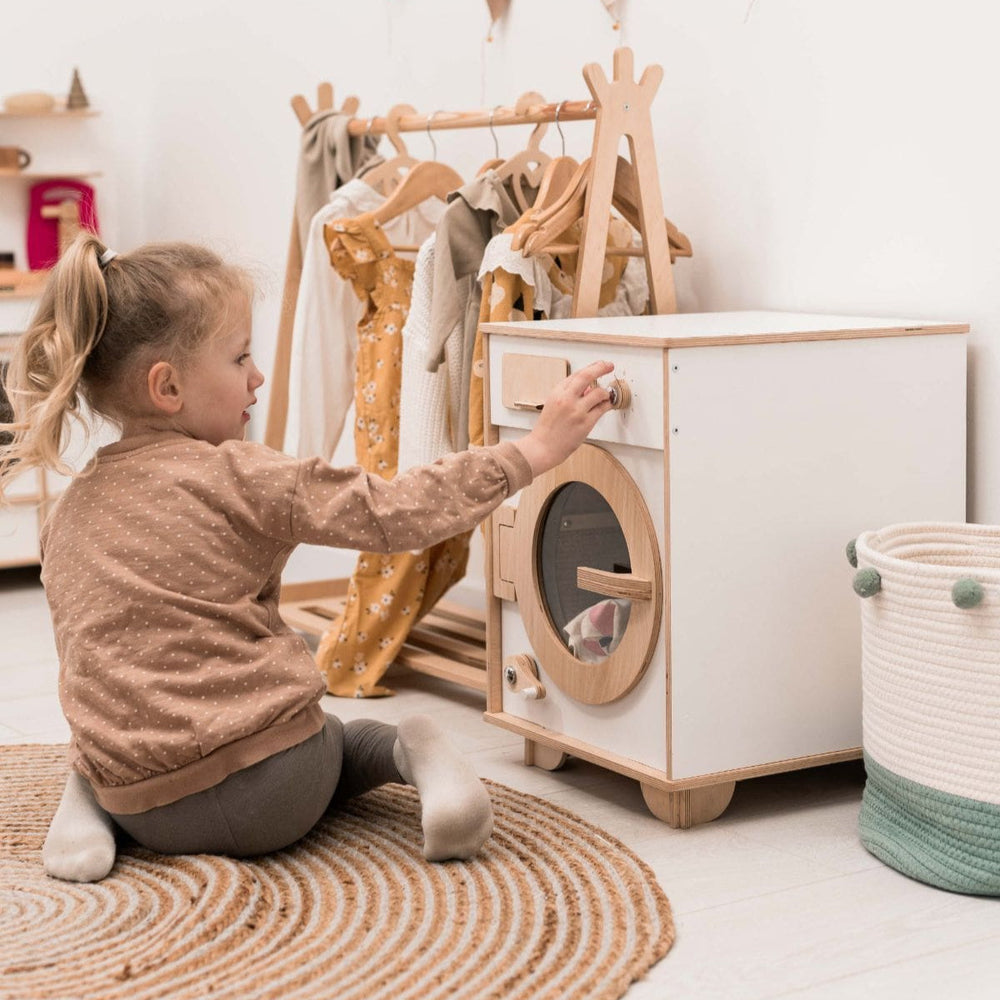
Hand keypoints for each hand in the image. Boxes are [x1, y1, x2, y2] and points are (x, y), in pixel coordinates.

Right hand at [513, 360, 614, 476]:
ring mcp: (576, 411)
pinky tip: (607, 405)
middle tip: (609, 366)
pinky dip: (607, 405)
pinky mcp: (585, 423)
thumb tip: (588, 388)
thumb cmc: (547, 429)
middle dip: (601, 368)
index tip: (600, 365)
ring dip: (605, 393)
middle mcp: (566, 399)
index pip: (577, 374)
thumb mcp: (553, 405)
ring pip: (599, 393)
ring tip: (605, 397)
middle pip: (587, 375)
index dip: (591, 368)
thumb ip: (569, 394)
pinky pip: (602, 408)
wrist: (542, 447)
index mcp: (557, 392)